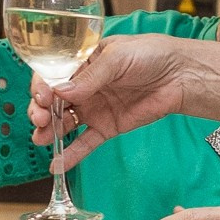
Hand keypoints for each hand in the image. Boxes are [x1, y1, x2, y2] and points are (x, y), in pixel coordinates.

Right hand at [32, 36, 190, 168]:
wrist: (180, 75)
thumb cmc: (151, 55)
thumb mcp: (118, 56)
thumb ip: (91, 76)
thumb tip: (61, 92)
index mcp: (81, 62)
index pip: (52, 75)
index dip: (42, 86)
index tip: (42, 96)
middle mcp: (83, 86)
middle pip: (53, 102)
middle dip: (40, 111)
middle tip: (39, 119)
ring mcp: (94, 108)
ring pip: (64, 123)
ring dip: (49, 131)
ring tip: (41, 139)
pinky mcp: (107, 127)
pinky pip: (85, 142)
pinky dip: (71, 154)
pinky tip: (57, 165)